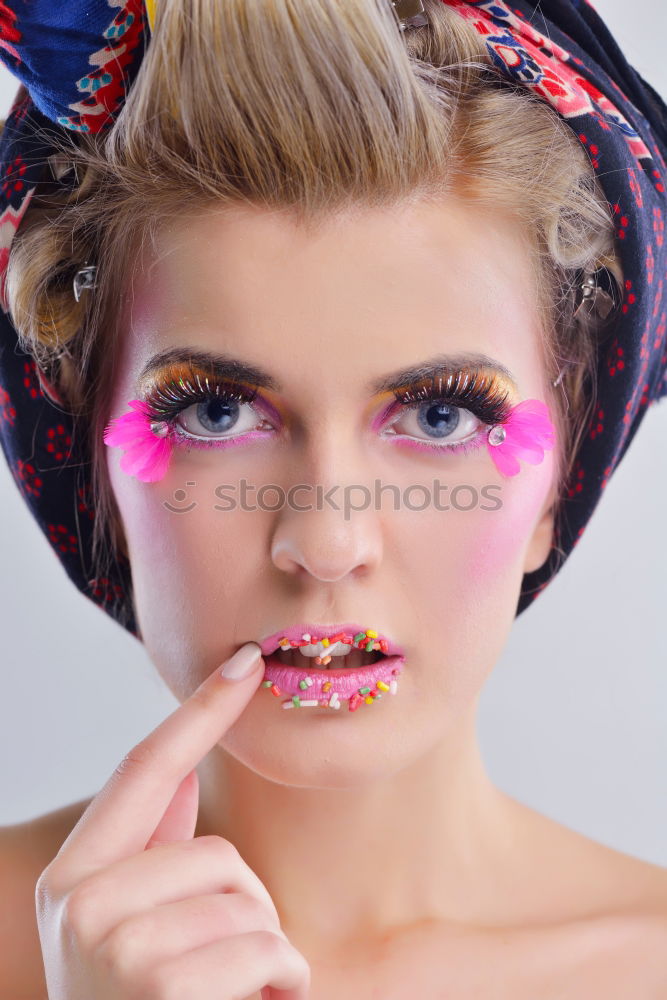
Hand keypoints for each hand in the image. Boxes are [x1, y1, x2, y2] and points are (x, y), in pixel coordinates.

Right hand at [34, 643, 310, 999]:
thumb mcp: (132, 937)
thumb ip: (152, 862)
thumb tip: (189, 773)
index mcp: (74, 880)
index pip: (144, 770)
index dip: (199, 711)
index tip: (246, 660)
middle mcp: (80, 905)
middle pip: (219, 854)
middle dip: (245, 911)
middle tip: (220, 974)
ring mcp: (114, 946)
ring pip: (249, 901)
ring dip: (265, 955)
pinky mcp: (161, 986)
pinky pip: (268, 950)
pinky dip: (282, 985)